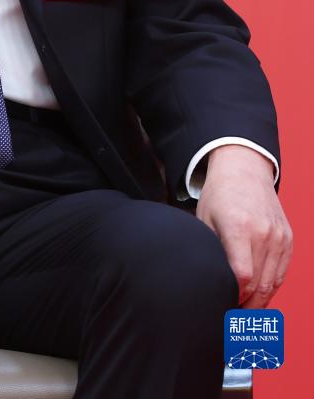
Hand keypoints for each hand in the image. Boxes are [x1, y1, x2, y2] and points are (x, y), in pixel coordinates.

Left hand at [196, 144, 292, 307]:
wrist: (244, 170)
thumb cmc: (219, 195)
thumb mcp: (204, 219)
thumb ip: (209, 251)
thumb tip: (207, 283)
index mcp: (239, 227)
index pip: (242, 277)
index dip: (232, 297)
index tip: (221, 306)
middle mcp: (263, 233)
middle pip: (259, 286)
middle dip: (244, 308)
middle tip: (230, 322)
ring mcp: (279, 237)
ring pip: (272, 285)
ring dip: (258, 304)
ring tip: (241, 315)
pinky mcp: (288, 240)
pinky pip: (280, 274)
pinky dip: (269, 289)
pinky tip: (256, 297)